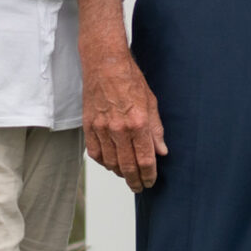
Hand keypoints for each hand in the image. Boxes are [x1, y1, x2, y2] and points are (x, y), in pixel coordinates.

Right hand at [83, 48, 166, 188]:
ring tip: (126, 175)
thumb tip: (162, 151)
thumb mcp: (151, 103)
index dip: (149, 176)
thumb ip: (156, 130)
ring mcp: (101, 128)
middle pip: (127, 166)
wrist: (104, 64)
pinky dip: (103, 162)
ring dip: (120, 173)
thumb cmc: (129, 79)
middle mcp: (119, 129)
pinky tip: (110, 162)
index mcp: (138, 123)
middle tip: (139, 187)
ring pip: (110, 163)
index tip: (151, 182)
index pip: (145, 160)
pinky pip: (95, 153)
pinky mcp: (88, 126)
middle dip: (135, 181)